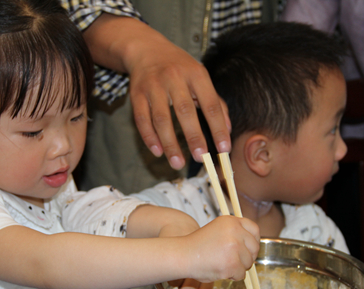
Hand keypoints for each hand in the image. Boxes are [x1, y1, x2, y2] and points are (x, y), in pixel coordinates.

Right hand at [127, 38, 230, 169]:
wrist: (146, 50)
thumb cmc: (179, 68)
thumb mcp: (200, 78)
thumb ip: (216, 103)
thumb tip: (227, 131)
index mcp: (196, 74)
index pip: (210, 104)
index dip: (218, 127)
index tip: (224, 149)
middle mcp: (174, 78)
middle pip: (185, 112)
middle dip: (193, 137)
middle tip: (201, 158)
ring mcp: (153, 86)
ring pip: (161, 119)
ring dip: (170, 143)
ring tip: (177, 163)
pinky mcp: (137, 94)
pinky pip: (142, 119)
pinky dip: (149, 138)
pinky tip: (158, 152)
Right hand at [183, 215, 259, 282]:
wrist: (183, 255)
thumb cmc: (198, 246)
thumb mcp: (218, 230)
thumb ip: (234, 233)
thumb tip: (253, 245)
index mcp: (231, 221)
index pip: (254, 229)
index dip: (253, 241)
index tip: (249, 248)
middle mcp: (235, 231)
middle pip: (254, 248)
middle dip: (246, 257)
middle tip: (233, 260)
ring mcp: (234, 247)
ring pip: (248, 263)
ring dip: (238, 268)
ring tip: (221, 264)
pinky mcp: (232, 263)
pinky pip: (241, 274)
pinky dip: (231, 276)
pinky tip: (219, 270)